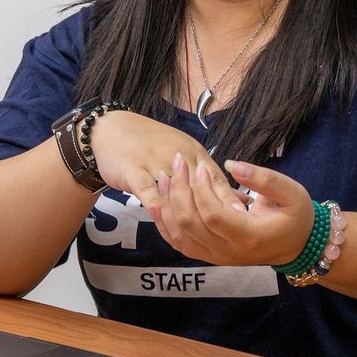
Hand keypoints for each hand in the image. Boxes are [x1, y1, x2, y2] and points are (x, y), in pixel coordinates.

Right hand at [89, 111, 240, 212]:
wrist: (111, 130)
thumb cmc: (151, 145)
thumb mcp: (184, 155)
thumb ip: (211, 179)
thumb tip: (242, 199)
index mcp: (193, 152)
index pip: (215, 177)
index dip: (228, 197)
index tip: (245, 216)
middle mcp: (178, 155)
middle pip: (199, 183)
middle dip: (214, 205)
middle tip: (229, 225)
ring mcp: (155, 162)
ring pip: (175, 186)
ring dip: (187, 205)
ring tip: (199, 226)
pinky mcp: (133, 169)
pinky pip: (146, 187)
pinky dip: (154, 200)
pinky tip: (161, 214)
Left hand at [148, 156, 314, 268]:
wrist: (297, 245)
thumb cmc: (296, 216)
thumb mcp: (291, 192)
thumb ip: (263, 178)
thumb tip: (232, 164)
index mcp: (248, 236)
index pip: (213, 215)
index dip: (201, 190)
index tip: (199, 166)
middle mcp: (228, 251)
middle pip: (190, 224)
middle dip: (179, 190)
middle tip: (178, 162)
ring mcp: (216, 257)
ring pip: (179, 235)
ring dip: (168, 205)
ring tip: (164, 176)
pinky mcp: (208, 255)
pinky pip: (179, 243)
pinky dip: (165, 223)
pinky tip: (157, 203)